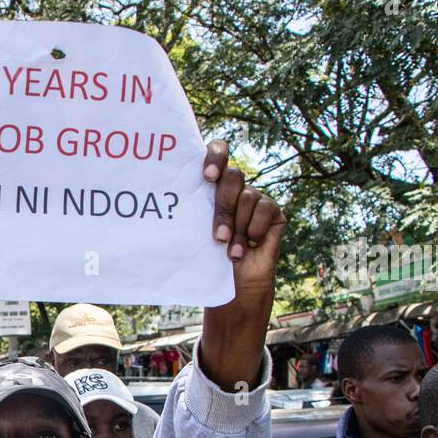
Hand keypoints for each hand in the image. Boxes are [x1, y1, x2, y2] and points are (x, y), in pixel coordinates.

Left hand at [202, 140, 285, 298]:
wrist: (233, 286)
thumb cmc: (207, 259)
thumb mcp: (195, 232)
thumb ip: (192, 210)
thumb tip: (165, 197)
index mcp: (212, 186)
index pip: (218, 152)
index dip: (215, 156)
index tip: (207, 177)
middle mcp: (235, 188)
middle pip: (233, 177)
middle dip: (224, 208)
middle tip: (218, 236)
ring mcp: (255, 197)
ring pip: (247, 196)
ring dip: (237, 228)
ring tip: (230, 250)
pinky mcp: (272, 211)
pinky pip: (265, 208)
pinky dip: (254, 229)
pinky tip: (250, 245)